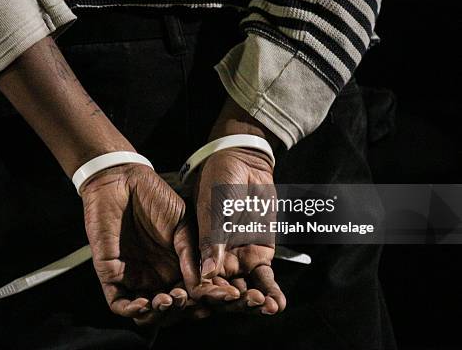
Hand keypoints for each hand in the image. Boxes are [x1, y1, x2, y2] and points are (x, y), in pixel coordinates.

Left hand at [81, 163, 236, 324]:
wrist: (122, 181)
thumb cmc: (155, 198)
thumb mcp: (183, 224)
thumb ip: (191, 253)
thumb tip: (202, 285)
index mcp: (179, 266)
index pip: (197, 294)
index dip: (213, 298)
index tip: (228, 295)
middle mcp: (159, 277)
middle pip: (175, 310)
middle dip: (188, 310)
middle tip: (198, 299)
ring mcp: (135, 278)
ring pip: (149, 314)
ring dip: (162, 313)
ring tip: (173, 298)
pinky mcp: (111, 275)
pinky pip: (120, 304)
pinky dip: (133, 311)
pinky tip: (146, 302)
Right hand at [191, 96, 285, 314]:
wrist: (246, 164)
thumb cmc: (220, 180)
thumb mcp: (214, 209)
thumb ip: (212, 240)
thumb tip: (207, 273)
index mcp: (194, 250)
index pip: (197, 278)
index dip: (206, 291)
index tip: (217, 297)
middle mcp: (214, 259)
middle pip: (221, 289)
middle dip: (233, 301)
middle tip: (245, 303)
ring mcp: (237, 259)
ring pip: (244, 288)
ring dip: (253, 301)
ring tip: (265, 307)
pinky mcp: (259, 255)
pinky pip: (264, 279)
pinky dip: (270, 291)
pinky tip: (276, 305)